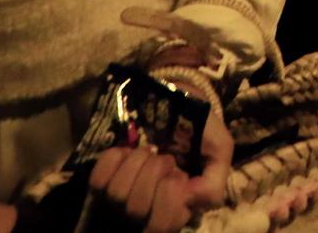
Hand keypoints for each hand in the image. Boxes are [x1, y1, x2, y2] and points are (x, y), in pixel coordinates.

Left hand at [87, 120, 232, 232]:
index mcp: (177, 208)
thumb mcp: (219, 149)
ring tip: (148, 149)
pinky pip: (98, 179)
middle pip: (137, 208)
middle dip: (155, 172)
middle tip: (165, 156)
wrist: (175, 98)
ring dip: (136, 162)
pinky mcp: (104, 176)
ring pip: (117, 193)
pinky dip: (114, 159)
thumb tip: (191, 201)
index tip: (179, 174)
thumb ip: (215, 180)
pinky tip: (126, 149)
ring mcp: (123, 193)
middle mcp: (148, 207)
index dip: (169, 196)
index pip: (161, 226)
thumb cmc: (199, 126)